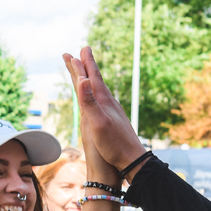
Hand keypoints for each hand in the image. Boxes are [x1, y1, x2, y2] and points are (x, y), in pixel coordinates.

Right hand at [63, 47, 147, 180]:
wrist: (132, 160)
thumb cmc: (115, 145)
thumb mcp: (98, 124)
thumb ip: (89, 102)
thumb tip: (83, 79)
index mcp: (104, 101)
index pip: (92, 77)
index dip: (83, 64)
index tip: (77, 51)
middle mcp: (109, 102)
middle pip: (95, 79)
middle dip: (87, 65)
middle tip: (82, 51)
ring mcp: (112, 110)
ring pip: (99, 88)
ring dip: (91, 77)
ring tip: (87, 71)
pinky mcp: (113, 119)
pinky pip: (102, 99)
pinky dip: (96, 92)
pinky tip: (98, 96)